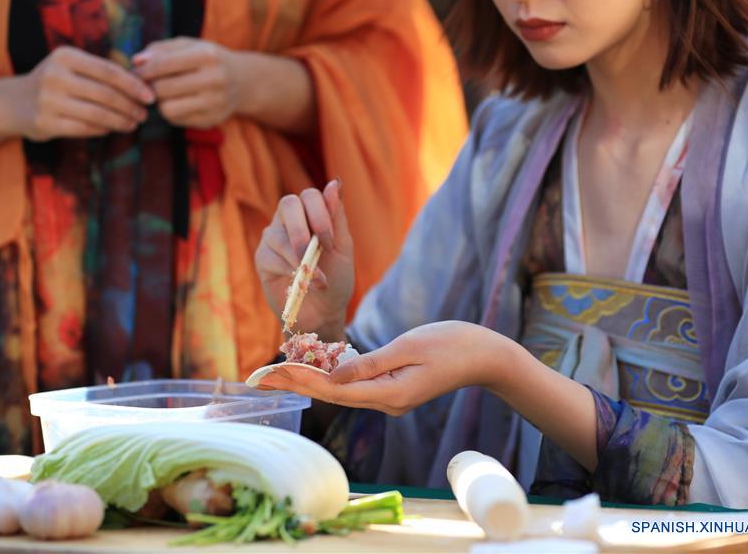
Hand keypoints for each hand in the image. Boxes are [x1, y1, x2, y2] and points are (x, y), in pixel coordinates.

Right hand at [14, 46, 152, 140]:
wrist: (13, 103)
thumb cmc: (55, 83)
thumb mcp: (71, 67)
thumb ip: (101, 71)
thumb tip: (142, 84)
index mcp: (65, 57)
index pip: (109, 71)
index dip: (134, 85)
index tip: (151, 96)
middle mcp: (55, 76)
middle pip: (106, 94)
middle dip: (131, 106)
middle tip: (144, 114)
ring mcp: (48, 100)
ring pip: (98, 113)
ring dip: (121, 121)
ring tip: (133, 124)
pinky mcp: (45, 122)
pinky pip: (85, 128)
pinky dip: (104, 129)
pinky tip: (113, 129)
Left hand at [133, 38, 244, 127]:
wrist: (243, 81)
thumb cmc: (209, 60)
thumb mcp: (190, 46)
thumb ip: (161, 49)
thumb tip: (136, 61)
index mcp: (208, 56)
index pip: (164, 64)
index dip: (143, 70)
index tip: (134, 72)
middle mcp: (215, 80)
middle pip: (163, 89)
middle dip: (150, 86)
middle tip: (148, 84)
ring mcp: (215, 103)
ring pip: (167, 108)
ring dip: (159, 101)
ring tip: (163, 92)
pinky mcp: (211, 120)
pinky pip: (176, 119)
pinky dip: (170, 111)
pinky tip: (176, 101)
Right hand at [254, 180, 354, 338]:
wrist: (324, 312)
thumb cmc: (336, 277)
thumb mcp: (342, 246)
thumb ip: (336, 215)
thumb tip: (335, 182)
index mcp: (310, 213)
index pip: (309, 196)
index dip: (320, 216)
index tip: (331, 243)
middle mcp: (288, 220)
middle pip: (288, 204)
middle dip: (304, 230)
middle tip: (318, 252)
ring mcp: (272, 238)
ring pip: (278, 235)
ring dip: (301, 260)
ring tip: (317, 281)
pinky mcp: (262, 259)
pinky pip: (271, 257)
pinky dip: (290, 272)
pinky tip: (302, 285)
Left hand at [258, 321, 515, 415]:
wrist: (485, 355)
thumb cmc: (452, 344)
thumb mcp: (409, 347)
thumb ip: (370, 363)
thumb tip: (333, 377)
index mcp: (390, 394)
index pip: (335, 391)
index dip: (302, 381)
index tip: (275, 372)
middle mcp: (386, 402)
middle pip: (333, 394)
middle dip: (298, 382)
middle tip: (263, 374)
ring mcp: (391, 398)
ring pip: (343, 391)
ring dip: (312, 380)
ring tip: (280, 369)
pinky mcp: (394, 389)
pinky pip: (357, 385)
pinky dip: (334, 376)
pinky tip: (317, 367)